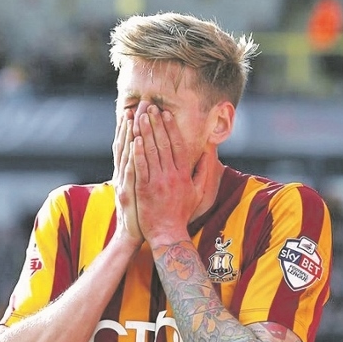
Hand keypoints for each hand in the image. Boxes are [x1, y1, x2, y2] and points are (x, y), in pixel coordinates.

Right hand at [111, 109, 142, 247]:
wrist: (133, 235)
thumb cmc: (143, 213)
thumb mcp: (142, 189)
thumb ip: (146, 172)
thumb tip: (153, 157)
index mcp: (130, 172)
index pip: (132, 145)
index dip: (134, 127)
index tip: (140, 109)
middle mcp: (124, 175)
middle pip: (128, 144)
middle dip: (133, 123)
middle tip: (139, 104)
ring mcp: (124, 183)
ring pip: (127, 154)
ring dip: (130, 134)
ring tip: (134, 116)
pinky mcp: (129, 193)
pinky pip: (130, 172)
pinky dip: (131, 157)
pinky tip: (134, 143)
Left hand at [133, 105, 204, 246]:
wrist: (168, 233)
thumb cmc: (182, 213)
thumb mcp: (200, 192)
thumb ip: (205, 170)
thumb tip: (208, 150)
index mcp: (184, 175)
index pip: (178, 146)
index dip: (172, 128)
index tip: (167, 114)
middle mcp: (171, 176)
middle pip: (163, 144)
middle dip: (156, 124)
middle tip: (150, 107)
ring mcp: (157, 182)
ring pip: (151, 152)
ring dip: (145, 132)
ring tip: (139, 116)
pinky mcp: (143, 189)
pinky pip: (140, 167)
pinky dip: (137, 152)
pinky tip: (134, 139)